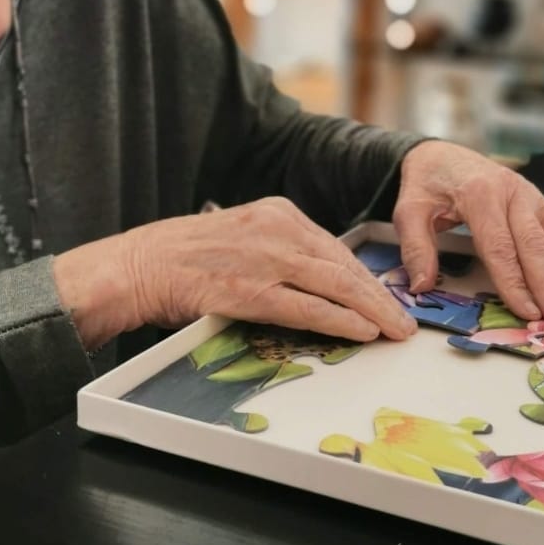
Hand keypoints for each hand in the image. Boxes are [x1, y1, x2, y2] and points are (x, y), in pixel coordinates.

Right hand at [53, 197, 416, 350]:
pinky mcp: (251, 290)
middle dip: (379, 297)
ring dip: (372, 311)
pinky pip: (308, 307)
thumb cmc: (183, 259)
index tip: (386, 298)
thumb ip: (278, 255)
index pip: (335, 249)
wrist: (138, 265)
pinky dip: (340, 321)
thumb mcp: (241, 239)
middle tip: (404, 321)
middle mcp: (278, 229)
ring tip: (395, 331)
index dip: (366, 279)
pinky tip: (363, 331)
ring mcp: (266, 258)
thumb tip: (315, 286)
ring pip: (335, 285)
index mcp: (278, 213)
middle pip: (344, 266)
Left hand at [394, 141, 543, 322]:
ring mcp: (532, 197)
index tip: (527, 312)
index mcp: (482, 196)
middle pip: (536, 246)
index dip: (515, 283)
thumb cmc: (426, 186)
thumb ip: (416, 248)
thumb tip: (423, 286)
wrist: (440, 156)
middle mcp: (514, 194)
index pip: (501, 248)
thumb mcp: (409, 212)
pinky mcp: (540, 203)